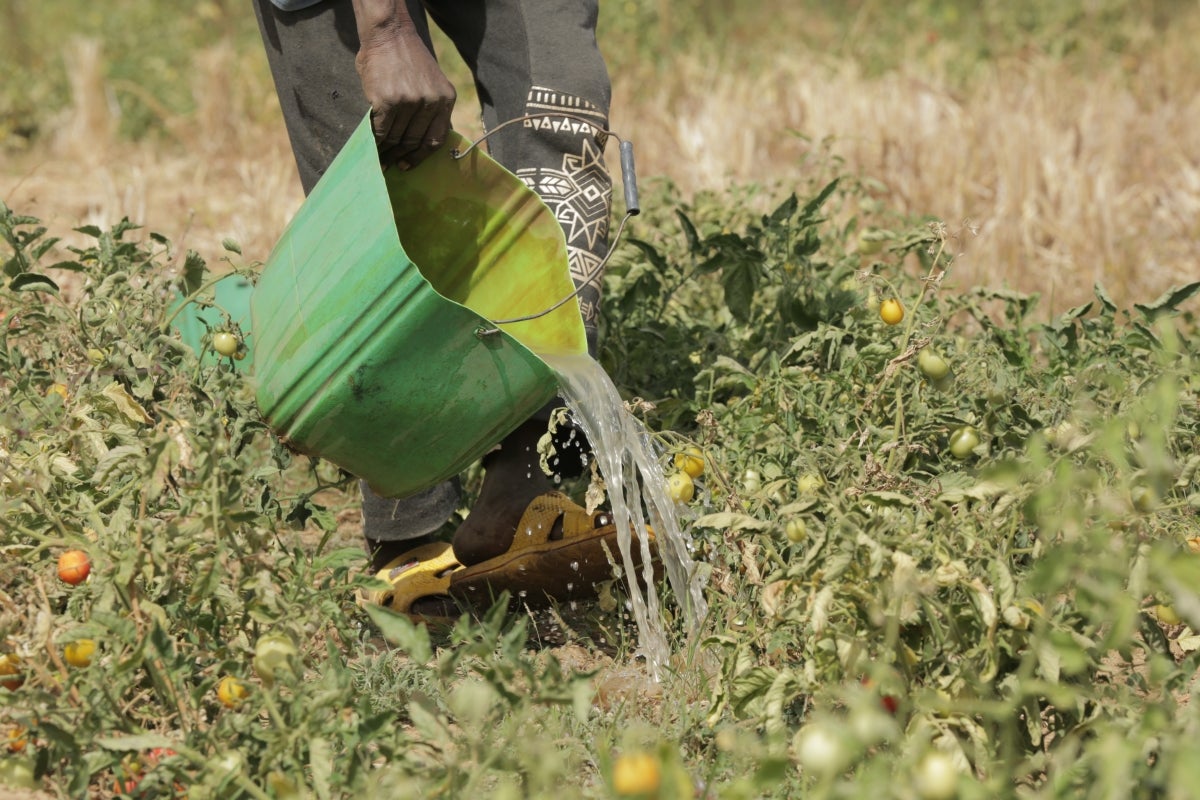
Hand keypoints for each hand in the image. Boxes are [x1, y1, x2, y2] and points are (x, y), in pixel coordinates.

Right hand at [354, 24, 455, 169]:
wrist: (389, 33)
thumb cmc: (406, 59)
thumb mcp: (431, 81)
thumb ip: (431, 108)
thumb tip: (422, 140)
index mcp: (445, 98)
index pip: (436, 139)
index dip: (421, 156)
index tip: (408, 165)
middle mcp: (430, 101)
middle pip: (414, 141)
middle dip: (400, 156)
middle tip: (390, 165)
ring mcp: (409, 102)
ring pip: (397, 137)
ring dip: (386, 152)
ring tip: (379, 160)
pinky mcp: (388, 101)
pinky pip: (381, 129)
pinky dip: (375, 142)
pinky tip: (371, 147)